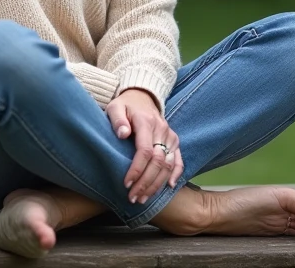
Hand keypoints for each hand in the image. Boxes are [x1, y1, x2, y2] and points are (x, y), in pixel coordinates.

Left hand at [105, 88, 181, 204]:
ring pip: (168, 164)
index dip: (137, 169)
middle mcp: (162, 130)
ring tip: (143, 198)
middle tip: (133, 198)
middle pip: (158, 162)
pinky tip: (169, 187)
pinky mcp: (174, 141)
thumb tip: (122, 134)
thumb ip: (117, 120)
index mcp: (146, 122)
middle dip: (146, 183)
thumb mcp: (115, 107)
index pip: (145, 151)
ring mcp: (170, 136)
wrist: (142, 97)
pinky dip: (176, 174)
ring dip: (157, 184)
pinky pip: (179, 160)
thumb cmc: (125, 106)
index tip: (127, 184)